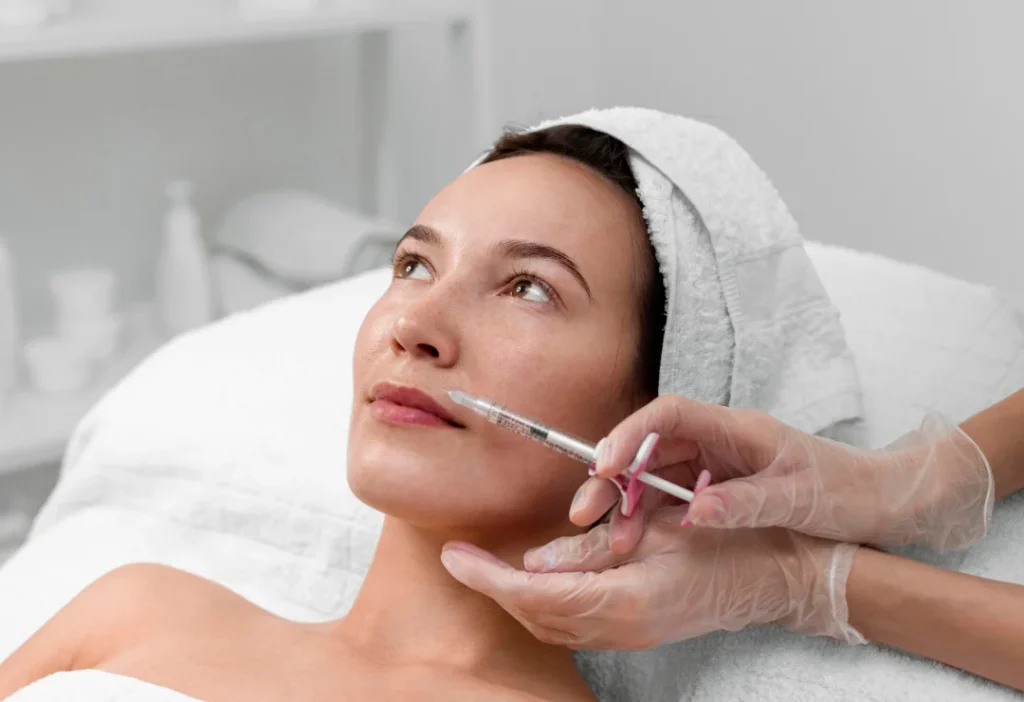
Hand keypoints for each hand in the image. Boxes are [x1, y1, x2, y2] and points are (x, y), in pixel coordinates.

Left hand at [441, 509, 862, 648]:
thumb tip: (535, 562)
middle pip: (537, 616)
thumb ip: (595, 549)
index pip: (537, 595)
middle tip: (459, 559)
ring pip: (552, 626)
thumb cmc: (729, 541)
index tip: (454, 555)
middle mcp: (625, 627)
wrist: (782, 578)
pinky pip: (574, 624)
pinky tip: (533, 580)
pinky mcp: (638, 631)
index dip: (489, 577)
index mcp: (629, 598)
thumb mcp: (660, 530)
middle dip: (492, 589)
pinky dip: (543, 604)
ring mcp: (633, 636)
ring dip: (514, 598)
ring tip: (483, 568)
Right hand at [579, 396, 993, 551]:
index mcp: (734, 428)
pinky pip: (669, 499)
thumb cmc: (843, 490)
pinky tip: (636, 543)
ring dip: (627, 505)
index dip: (630, 435)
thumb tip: (693, 512)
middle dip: (613, 477)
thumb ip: (745, 503)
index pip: (668, 415)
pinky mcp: (715, 490)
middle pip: (649, 448)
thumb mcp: (798, 498)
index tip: (604, 466)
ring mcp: (714, 466)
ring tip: (612, 541)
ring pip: (652, 478)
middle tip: (585, 511)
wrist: (876, 503)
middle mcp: (716, 441)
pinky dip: (648, 519)